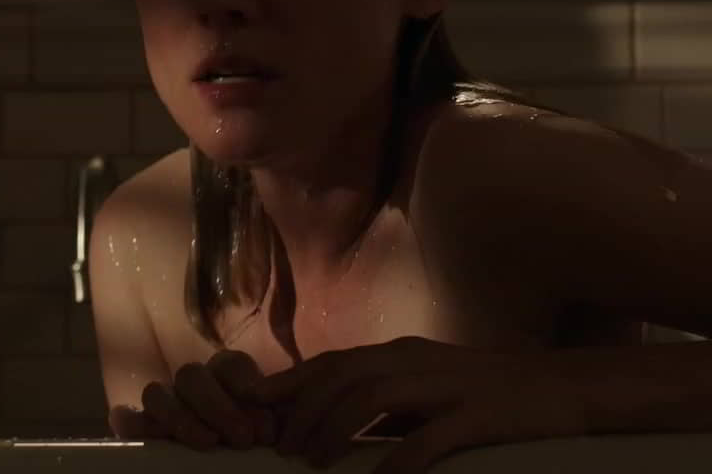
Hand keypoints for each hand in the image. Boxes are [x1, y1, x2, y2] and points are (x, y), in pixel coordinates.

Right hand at [110, 349, 277, 449]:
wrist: (242, 453)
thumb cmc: (259, 443)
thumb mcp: (272, 428)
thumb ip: (271, 419)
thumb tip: (268, 427)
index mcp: (227, 375)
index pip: (231, 365)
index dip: (246, 389)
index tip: (265, 429)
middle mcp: (193, 383)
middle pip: (191, 375)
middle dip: (217, 406)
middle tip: (242, 439)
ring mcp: (165, 403)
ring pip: (156, 393)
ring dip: (179, 416)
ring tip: (207, 443)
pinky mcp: (144, 426)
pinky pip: (127, 417)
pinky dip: (131, 422)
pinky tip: (140, 432)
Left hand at [250, 336, 589, 473]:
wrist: (560, 388)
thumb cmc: (484, 393)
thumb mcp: (424, 388)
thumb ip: (381, 403)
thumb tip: (328, 428)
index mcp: (398, 354)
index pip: (329, 363)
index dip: (289, 384)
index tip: (255, 408)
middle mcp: (414, 361)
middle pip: (341, 377)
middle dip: (304, 411)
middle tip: (283, 447)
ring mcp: (445, 386)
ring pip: (372, 398)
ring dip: (336, 429)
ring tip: (315, 460)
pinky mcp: (476, 416)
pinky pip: (428, 438)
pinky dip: (398, 459)